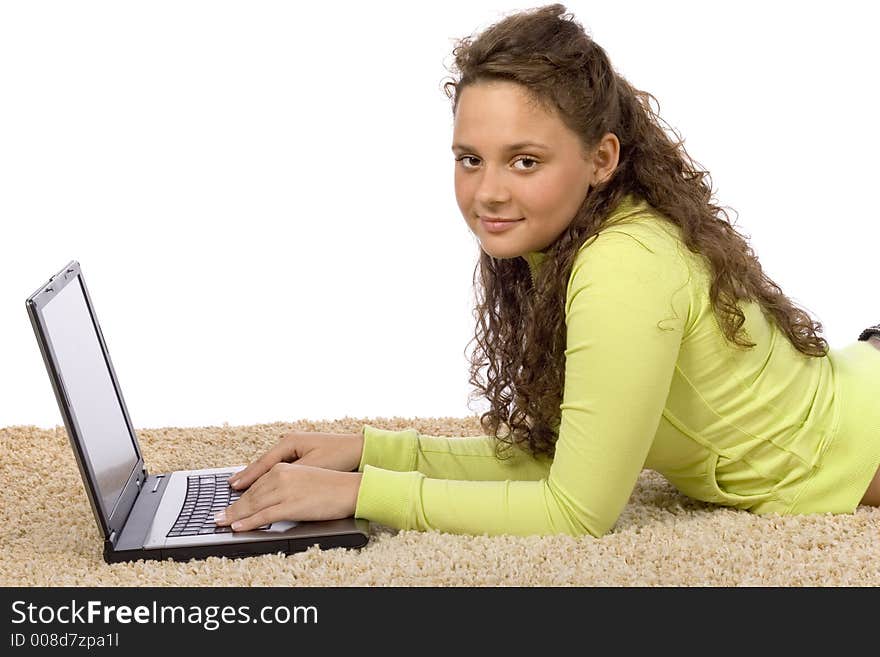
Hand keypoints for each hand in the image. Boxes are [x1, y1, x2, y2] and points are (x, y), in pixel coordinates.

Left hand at [215, 463, 362, 530]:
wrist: (350, 488)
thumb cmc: (331, 484)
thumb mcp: (304, 476)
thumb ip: (286, 481)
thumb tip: (270, 493)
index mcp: (283, 468)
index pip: (256, 483)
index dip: (240, 495)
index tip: (228, 503)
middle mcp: (281, 476)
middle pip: (250, 494)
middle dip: (232, 506)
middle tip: (217, 516)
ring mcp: (285, 490)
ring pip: (252, 505)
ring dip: (234, 515)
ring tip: (222, 522)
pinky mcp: (291, 505)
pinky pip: (263, 515)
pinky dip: (248, 522)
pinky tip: (237, 526)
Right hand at [228, 430, 363, 490]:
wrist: (359, 449)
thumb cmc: (338, 456)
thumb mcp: (312, 466)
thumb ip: (291, 474)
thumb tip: (271, 483)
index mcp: (290, 442)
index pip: (264, 462)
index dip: (249, 476)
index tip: (235, 486)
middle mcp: (289, 441)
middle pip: (263, 462)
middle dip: (247, 476)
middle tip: (231, 487)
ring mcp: (294, 446)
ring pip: (270, 465)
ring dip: (256, 476)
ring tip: (240, 486)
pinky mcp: (301, 452)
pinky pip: (278, 466)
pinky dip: (268, 475)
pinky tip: (261, 482)